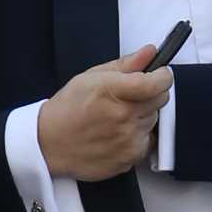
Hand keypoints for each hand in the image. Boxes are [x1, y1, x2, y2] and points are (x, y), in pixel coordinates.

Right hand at [37, 44, 172, 181]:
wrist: (48, 143)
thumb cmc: (67, 108)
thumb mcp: (91, 76)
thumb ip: (126, 64)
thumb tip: (149, 52)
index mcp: (114, 91)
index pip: (158, 83)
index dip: (163, 76)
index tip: (160, 74)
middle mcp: (123, 116)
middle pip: (160, 100)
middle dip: (151, 94)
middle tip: (131, 96)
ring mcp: (127, 140)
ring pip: (153, 121)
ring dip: (143, 116)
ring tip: (118, 116)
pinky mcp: (128, 159)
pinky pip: (147, 142)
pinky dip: (138, 137)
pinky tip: (118, 133)